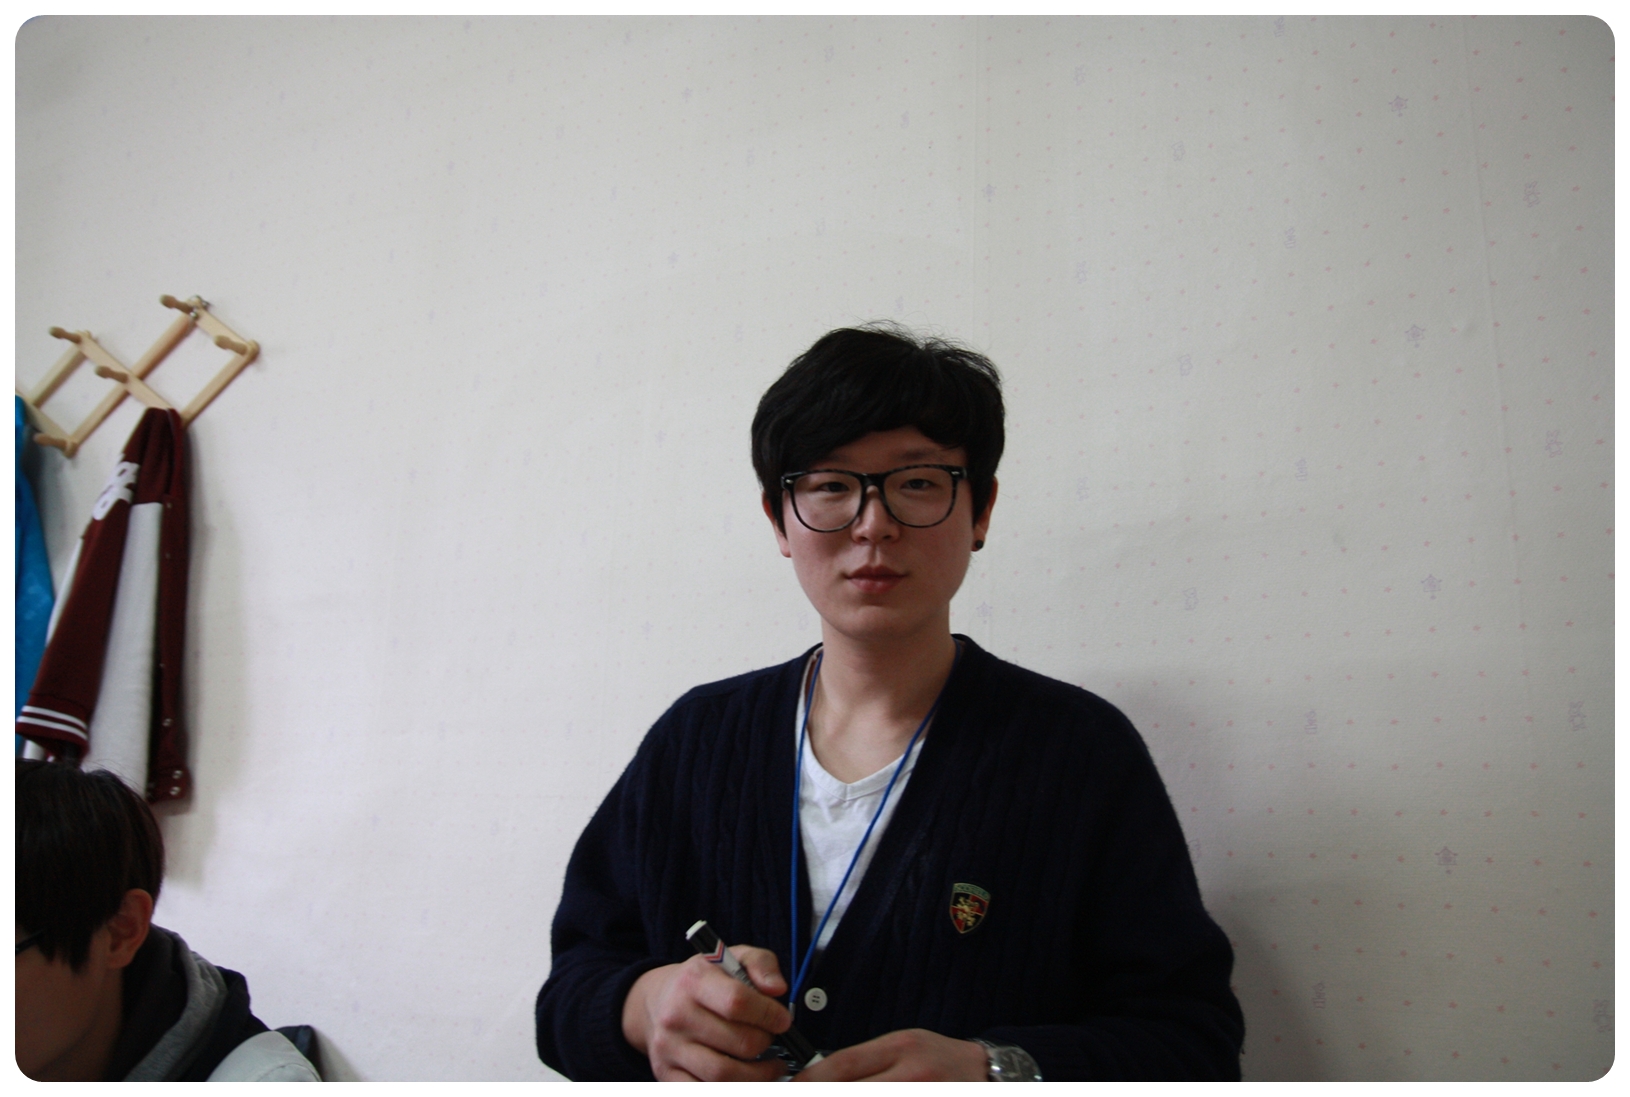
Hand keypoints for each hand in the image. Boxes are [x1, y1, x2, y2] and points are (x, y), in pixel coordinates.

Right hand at [621, 945, 791, 1080]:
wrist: (657, 1000)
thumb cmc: (703, 980)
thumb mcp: (732, 957)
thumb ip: (761, 964)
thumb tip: (778, 989)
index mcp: (694, 980)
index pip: (737, 1002)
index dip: (769, 1014)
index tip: (783, 1020)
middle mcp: (676, 1015)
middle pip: (738, 1043)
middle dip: (766, 1043)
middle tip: (773, 1039)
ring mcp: (669, 1048)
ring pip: (724, 1075)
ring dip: (758, 1075)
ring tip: (770, 1065)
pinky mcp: (666, 1073)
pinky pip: (705, 1091)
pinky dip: (733, 1088)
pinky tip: (745, 1078)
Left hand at [793, 1028, 989, 1080]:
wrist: (987, 1074)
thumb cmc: (940, 1058)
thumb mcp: (903, 1046)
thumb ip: (865, 1062)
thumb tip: (817, 1078)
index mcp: (901, 1048)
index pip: (842, 1066)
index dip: (809, 1082)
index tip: (791, 1088)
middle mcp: (911, 1075)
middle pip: (852, 1091)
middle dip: (821, 1095)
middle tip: (799, 1095)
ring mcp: (919, 1094)